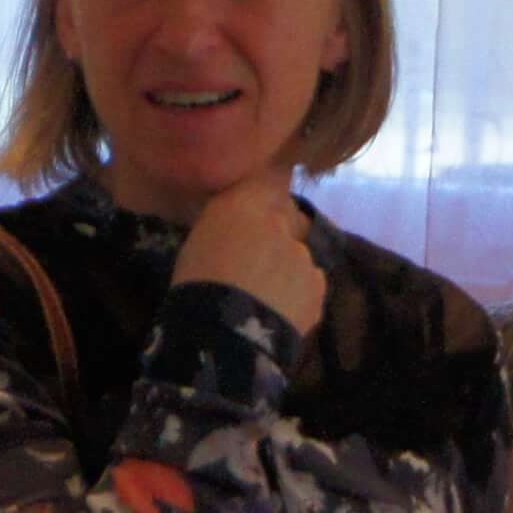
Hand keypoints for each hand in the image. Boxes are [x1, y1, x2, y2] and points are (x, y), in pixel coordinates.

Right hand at [173, 169, 326, 335]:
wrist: (222, 337)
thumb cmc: (195, 287)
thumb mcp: (197, 241)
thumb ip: (225, 219)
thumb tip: (239, 216)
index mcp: (241, 204)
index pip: (270, 174)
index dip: (272, 181)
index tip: (269, 188)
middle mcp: (278, 220)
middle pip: (287, 215)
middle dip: (277, 229)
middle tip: (255, 257)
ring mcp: (302, 253)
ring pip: (297, 252)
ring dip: (286, 265)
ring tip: (264, 295)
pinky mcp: (317, 284)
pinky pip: (309, 281)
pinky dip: (297, 292)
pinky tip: (278, 311)